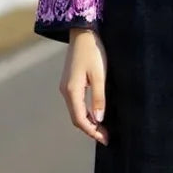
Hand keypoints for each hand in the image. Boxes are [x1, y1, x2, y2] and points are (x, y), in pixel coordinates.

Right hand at [59, 28, 108, 144]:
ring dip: (88, 121)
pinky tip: (96, 114)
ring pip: (76, 111)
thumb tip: (99, 119)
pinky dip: (85, 112)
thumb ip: (99, 98)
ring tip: (103, 129)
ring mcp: (66, 86)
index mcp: (72, 91)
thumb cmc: (93, 52)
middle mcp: (66, 91)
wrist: (83, 33)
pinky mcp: (70, 82)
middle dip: (90, 129)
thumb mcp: (100, 75)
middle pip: (76, 118)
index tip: (105, 139)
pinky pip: (76, 103)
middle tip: (106, 137)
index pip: (80, 119)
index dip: (92, 131)